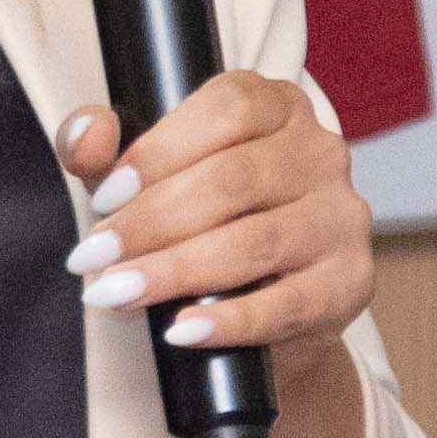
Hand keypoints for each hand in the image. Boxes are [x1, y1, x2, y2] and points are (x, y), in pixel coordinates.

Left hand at [57, 70, 370, 384]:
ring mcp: (341, 218)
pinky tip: (180, 330)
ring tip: (116, 293)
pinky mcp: (349, 283)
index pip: (226, 112)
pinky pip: (286, 305)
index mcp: (276, 106)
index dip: (157, 153)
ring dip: (175, 271)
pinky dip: (227, 321)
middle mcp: (320, 153)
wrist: (265, 309)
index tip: (104, 197)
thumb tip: (87, 135)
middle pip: (234, 180)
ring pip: (255, 242)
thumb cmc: (202, 224)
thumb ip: (105, 149)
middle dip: (152, 222)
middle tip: (95, 256)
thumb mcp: (146, 179)